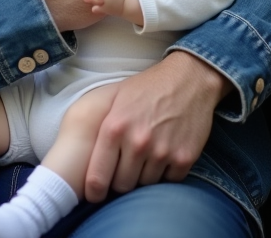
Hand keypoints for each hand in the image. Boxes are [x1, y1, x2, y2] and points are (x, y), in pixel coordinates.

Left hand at [84, 51, 229, 201]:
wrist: (189, 77)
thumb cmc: (147, 87)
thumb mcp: (115, 97)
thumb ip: (100, 126)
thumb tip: (81, 155)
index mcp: (114, 128)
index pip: (97, 179)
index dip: (94, 192)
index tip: (96, 195)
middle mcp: (137, 142)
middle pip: (122, 186)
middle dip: (121, 181)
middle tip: (125, 169)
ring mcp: (162, 151)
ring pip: (145, 185)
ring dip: (144, 176)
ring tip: (147, 157)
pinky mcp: (184, 157)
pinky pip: (169, 181)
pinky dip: (166, 174)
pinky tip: (165, 155)